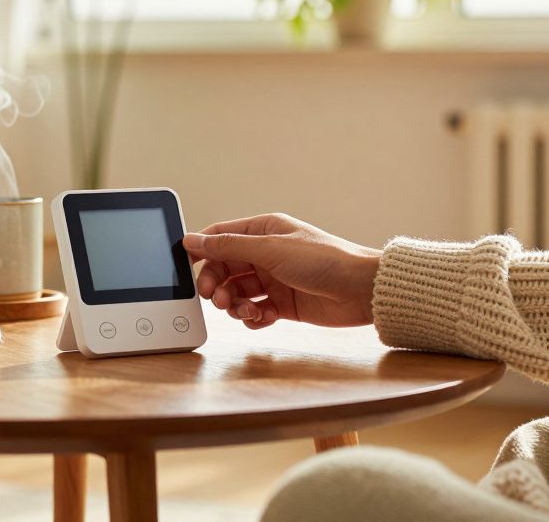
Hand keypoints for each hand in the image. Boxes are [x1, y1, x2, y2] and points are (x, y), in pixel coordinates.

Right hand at [182, 213, 380, 328]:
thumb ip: (228, 246)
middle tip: (214, 298)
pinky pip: (255, 311)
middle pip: (224, 268)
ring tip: (244, 310)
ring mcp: (274, 280)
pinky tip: (263, 317)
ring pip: (237, 292)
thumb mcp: (271, 250)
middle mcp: (266, 254)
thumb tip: (192, 239)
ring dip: (234, 304)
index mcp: (263, 231)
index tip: (186, 268)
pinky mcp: (283, 304)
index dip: (201, 251)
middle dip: (216, 284)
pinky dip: (253, 317)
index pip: (220, 237)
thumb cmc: (324, 260)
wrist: (362, 290)